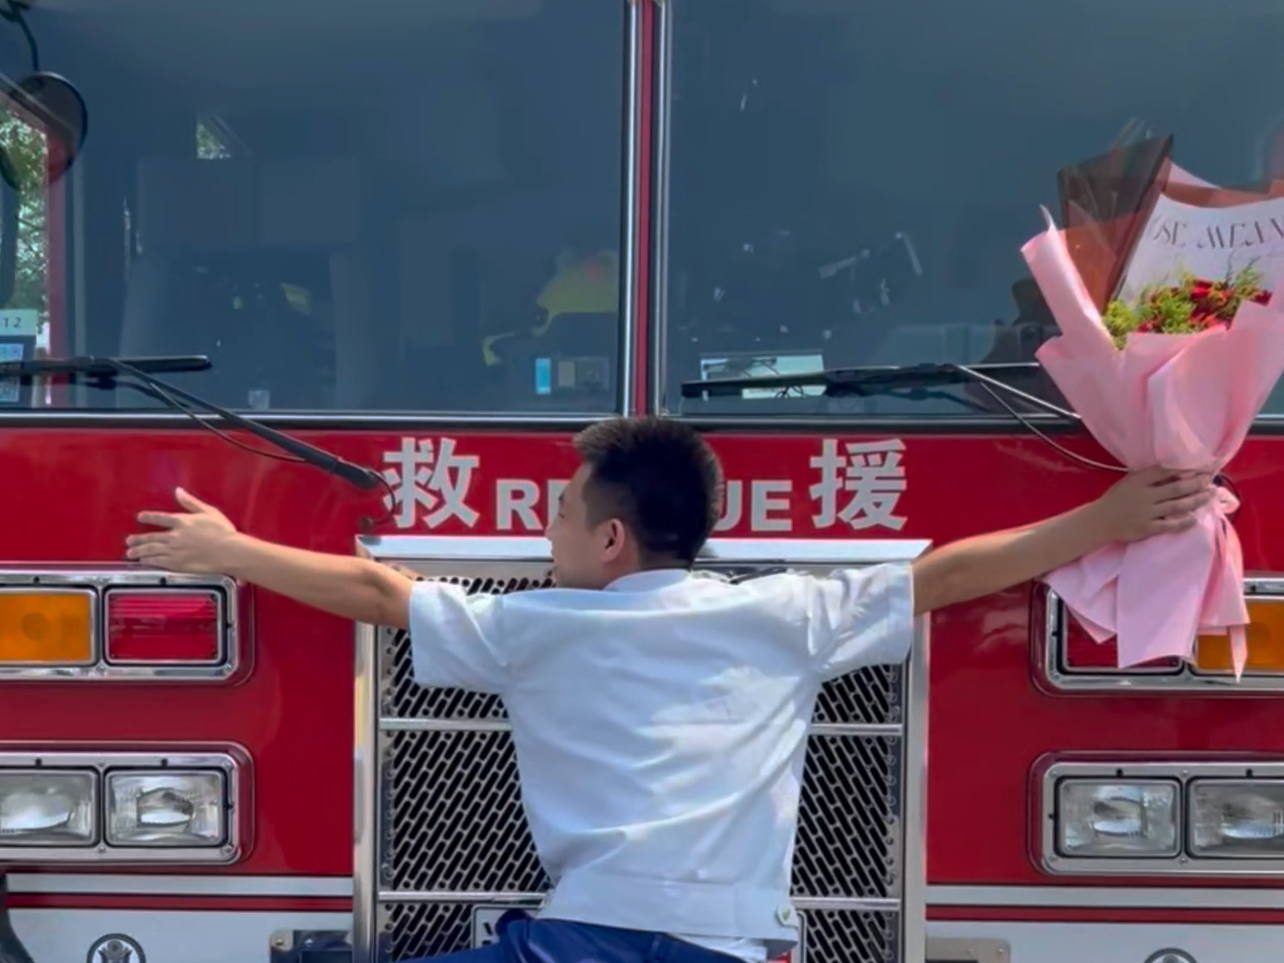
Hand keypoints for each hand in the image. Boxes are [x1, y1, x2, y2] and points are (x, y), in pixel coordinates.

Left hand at [126, 488, 238, 573]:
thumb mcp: (209, 511)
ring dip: (139, 551)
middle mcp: (174, 536)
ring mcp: (174, 551)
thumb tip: (178, 491)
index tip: (140, 517)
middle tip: (129, 540)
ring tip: (130, 553)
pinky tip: (144, 562)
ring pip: (151, 550)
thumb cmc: (223, 531)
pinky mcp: (178, 564)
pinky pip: (158, 562)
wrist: (229, 551)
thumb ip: (191, 502)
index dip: (148, 517)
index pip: (160, 518)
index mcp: (182, 521)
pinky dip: (149, 562)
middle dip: (138, 539)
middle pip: (151, 537)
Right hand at [1094, 467, 1214, 542]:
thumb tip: (1174, 470)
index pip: (1164, 472)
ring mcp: (1146, 513)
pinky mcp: (1146, 528)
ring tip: (1209, 495)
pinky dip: (1183, 522)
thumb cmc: (1115, 499)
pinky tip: (1194, 518)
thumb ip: (1147, 476)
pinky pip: (1169, 525)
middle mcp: (1143, 496)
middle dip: (1196, 484)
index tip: (1200, 467)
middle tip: (1210, 480)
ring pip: (1176, 506)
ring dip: (1195, 500)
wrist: (1099, 521)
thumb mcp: (1128, 482)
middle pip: (1175, 488)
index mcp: (1137, 481)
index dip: (1184, 469)